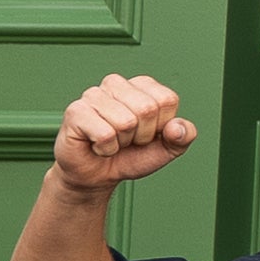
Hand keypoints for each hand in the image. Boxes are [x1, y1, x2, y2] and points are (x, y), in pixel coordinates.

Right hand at [50, 74, 195, 195]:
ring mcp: (93, 95)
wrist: (97, 176)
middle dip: (141, 135)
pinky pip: (105, 134)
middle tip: (127, 140)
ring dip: (122, 142)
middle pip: (147, 109)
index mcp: (142, 86)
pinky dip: (106, 149)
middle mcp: (116, 84)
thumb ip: (183, 136)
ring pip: (126, 122)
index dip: (160, 126)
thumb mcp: (167, 149)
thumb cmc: (130, 156)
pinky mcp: (76, 112)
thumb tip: (177, 126)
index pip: (167, 100)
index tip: (146, 133)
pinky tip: (97, 145)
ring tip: (112, 141)